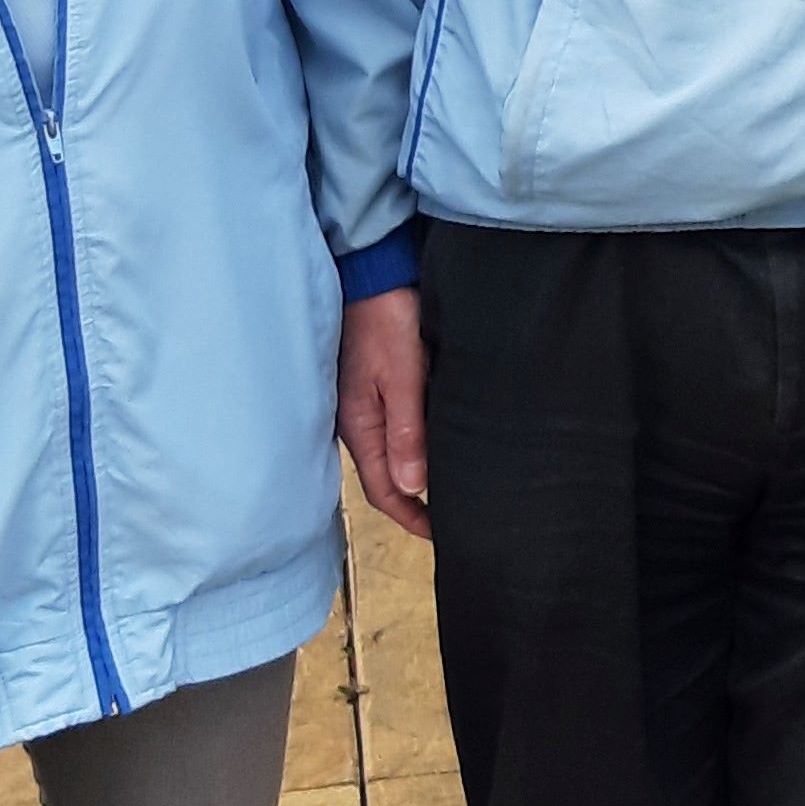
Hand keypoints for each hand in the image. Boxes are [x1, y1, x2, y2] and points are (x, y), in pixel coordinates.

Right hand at [335, 288, 429, 538]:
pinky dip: (411, 447)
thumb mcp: (401, 375)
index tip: (441, 533)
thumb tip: (413, 487)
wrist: (373, 271)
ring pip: (388, 454)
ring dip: (412, 475)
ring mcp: (361, 405)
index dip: (411, 517)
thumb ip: (407, 430)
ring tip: (445, 487)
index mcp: (359, 426)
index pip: (383, 491)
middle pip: (384, 477)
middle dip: (411, 503)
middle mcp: (356, 422)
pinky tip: (431, 445)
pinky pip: (391, 430)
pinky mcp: (372, 386)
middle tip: (448, 517)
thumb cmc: (386, 319)